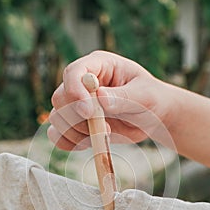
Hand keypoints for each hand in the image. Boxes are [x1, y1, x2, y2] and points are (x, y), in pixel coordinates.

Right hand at [48, 50, 172, 150]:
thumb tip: (100, 97)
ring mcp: (77, 105)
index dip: (75, 92)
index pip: (74, 73)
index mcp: (98, 66)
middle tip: (106, 129)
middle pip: (60, 98)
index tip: (88, 112)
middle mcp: (82, 84)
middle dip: (79, 118)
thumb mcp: (145, 95)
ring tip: (104, 136)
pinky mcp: (77, 124)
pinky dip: (68, 143)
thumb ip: (124, 96)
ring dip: (76, 133)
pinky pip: (58, 135)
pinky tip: (89, 143)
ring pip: (57, 118)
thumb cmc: (151, 99)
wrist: (153, 118)